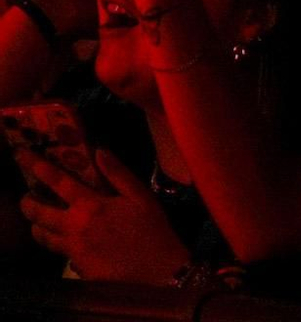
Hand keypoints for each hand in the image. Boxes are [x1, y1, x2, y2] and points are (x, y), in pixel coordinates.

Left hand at [16, 147, 189, 284]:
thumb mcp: (141, 196)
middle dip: (27, 202)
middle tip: (28, 197)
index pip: (58, 182)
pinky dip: (58, 243)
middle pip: (37, 213)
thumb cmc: (152, 230)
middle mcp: (74, 225)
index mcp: (91, 205)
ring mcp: (72, 248)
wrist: (158, 271)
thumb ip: (119, 174)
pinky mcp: (75, 265)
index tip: (22, 155)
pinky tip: (68, 241)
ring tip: (41, 220)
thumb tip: (99, 151)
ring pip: (41, 235)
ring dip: (37, 225)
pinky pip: (59, 252)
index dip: (38, 167)